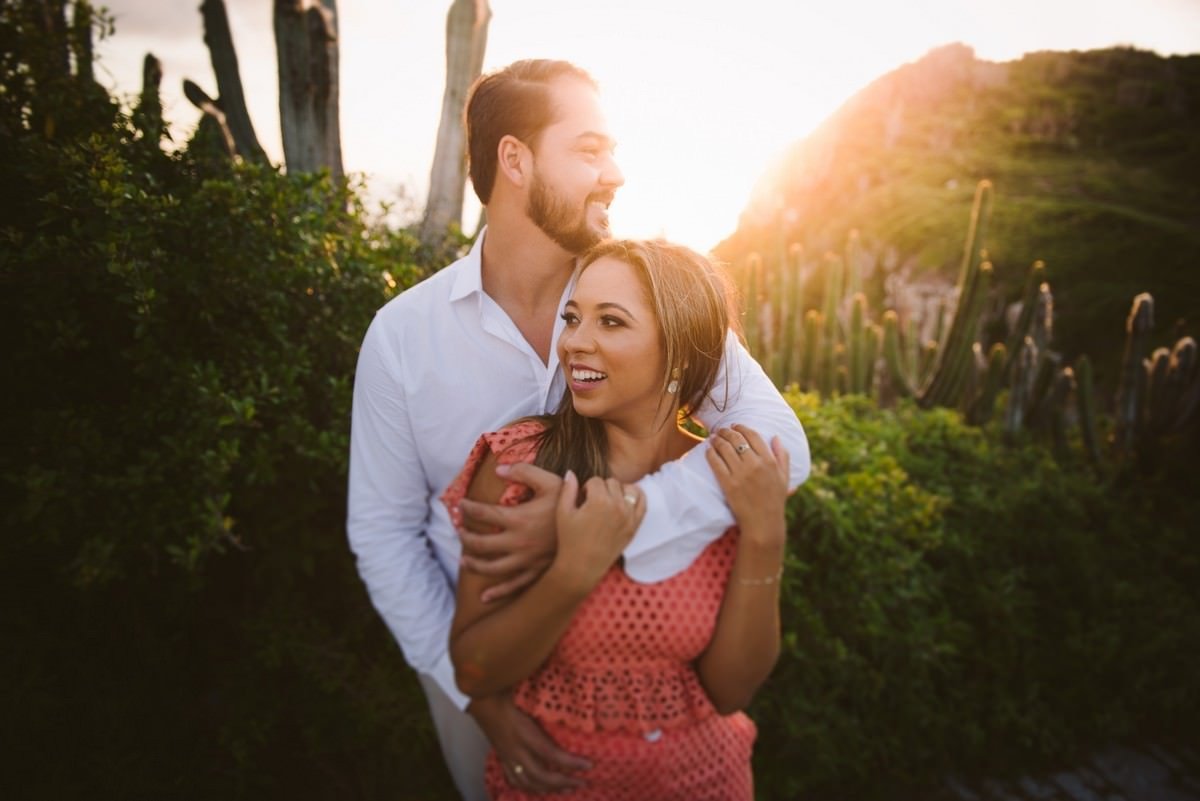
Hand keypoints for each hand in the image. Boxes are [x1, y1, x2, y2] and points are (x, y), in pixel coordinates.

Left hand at [458, 462, 562, 602]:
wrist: (594, 533)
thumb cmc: (572, 505)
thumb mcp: (551, 482)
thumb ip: (524, 472)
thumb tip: (499, 469)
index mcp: (519, 519)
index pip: (484, 513)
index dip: (469, 508)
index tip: (461, 505)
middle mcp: (518, 542)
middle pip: (481, 543)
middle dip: (466, 537)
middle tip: (458, 532)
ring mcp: (526, 561)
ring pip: (491, 567)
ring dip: (474, 564)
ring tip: (464, 560)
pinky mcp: (536, 573)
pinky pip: (513, 586)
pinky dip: (497, 592)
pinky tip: (485, 596)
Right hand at [467, 694, 589, 793]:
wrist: (480, 698)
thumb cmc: (506, 691)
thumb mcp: (528, 695)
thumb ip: (547, 699)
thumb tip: (573, 695)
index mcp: (524, 732)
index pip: (550, 753)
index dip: (570, 763)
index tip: (588, 765)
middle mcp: (515, 749)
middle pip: (541, 775)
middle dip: (564, 782)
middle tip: (582, 781)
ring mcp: (507, 756)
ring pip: (528, 782)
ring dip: (550, 789)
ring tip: (568, 788)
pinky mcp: (502, 758)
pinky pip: (515, 780)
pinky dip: (530, 788)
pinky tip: (541, 790)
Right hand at [551, 471, 644, 592]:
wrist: (582, 566)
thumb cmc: (569, 539)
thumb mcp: (563, 512)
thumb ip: (567, 489)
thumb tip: (570, 472)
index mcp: (599, 501)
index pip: (595, 480)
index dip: (586, 487)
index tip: (581, 498)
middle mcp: (617, 506)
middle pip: (612, 483)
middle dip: (601, 489)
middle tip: (593, 502)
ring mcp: (629, 516)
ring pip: (629, 489)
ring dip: (619, 491)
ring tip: (608, 501)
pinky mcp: (635, 526)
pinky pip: (642, 502)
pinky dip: (637, 496)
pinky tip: (626, 498)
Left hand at [706, 425, 789, 544]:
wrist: (763, 523)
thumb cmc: (774, 500)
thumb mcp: (784, 477)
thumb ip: (782, 455)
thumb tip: (776, 437)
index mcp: (769, 461)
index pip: (753, 435)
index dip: (742, 427)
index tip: (735, 425)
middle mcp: (754, 464)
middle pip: (736, 439)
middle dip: (726, 431)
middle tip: (720, 430)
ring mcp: (740, 474)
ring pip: (724, 448)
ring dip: (716, 440)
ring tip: (713, 438)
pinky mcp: (728, 484)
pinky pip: (716, 463)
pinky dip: (710, 454)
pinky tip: (708, 451)